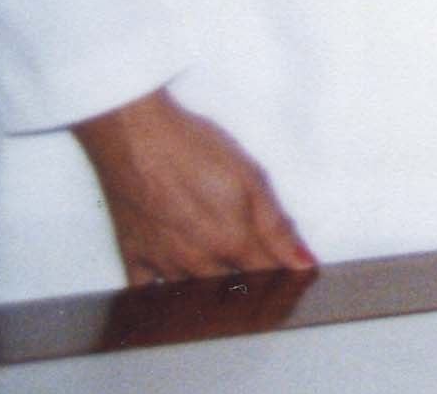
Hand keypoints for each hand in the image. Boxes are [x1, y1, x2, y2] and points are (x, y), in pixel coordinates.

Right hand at [70, 90, 316, 283]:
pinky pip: (146, 294)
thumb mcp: (251, 178)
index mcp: (231, 241)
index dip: (284, 277)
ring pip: (193, 296)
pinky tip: (174, 291)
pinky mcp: (133, 257)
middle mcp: (197, 261)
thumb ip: (277, 226)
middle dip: (250, 288)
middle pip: (232, 291)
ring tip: (223, 283)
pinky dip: (162, 300)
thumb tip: (303, 263)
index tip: (291, 275)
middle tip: (258, 273)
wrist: (134, 136)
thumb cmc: (192, 148)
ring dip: (211, 295)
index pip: (268, 277)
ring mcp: (162, 263)